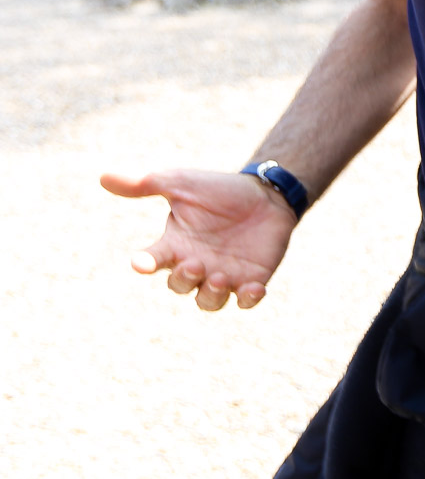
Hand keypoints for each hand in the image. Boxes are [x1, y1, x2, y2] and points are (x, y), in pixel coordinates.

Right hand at [100, 169, 296, 310]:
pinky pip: (246, 301)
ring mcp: (223, 275)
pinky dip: (249, 300)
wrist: (267, 195)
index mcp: (175, 245)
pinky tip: (255, 289)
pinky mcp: (251, 280)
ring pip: (208, 301)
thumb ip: (146, 184)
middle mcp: (195, 265)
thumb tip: (103, 177)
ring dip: (211, 294)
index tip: (140, 262)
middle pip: (179, 286)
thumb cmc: (220, 191)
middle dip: (183, 279)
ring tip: (220, 277)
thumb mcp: (183, 184)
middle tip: (195, 264)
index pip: (152, 260)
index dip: (144, 264)